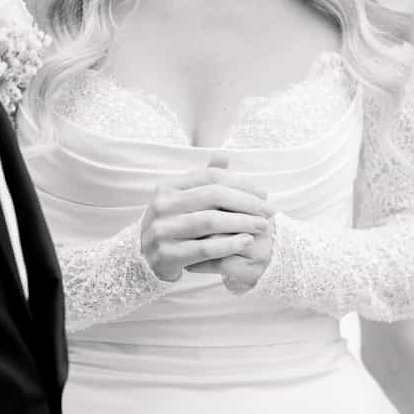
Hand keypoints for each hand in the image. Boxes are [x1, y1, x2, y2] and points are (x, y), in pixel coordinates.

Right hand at [140, 155, 273, 282]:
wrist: (145, 258)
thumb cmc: (174, 224)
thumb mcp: (184, 199)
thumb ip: (204, 179)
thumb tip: (224, 155)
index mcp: (169, 187)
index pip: (210, 177)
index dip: (240, 183)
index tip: (263, 194)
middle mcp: (162, 205)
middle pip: (212, 196)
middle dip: (246, 202)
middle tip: (269, 211)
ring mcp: (162, 230)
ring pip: (210, 221)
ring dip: (241, 223)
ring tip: (262, 226)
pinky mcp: (167, 254)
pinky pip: (204, 248)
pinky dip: (228, 244)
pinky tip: (246, 241)